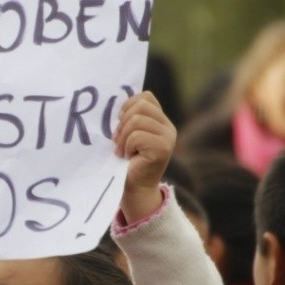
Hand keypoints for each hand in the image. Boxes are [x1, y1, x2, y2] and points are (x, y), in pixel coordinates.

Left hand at [112, 91, 175, 222]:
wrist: (134, 187)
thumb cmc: (127, 160)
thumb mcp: (128, 134)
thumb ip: (129, 118)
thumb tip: (117, 105)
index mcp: (160, 120)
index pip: (146, 97)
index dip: (128, 105)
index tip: (119, 122)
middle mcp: (168, 127)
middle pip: (140, 106)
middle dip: (123, 122)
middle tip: (118, 139)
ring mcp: (168, 137)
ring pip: (136, 121)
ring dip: (123, 137)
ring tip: (123, 150)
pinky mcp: (163, 148)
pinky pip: (136, 136)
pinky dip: (126, 146)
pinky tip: (128, 157)